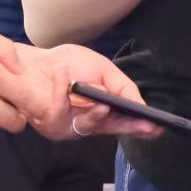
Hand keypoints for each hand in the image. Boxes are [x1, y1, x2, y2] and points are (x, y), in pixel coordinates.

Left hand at [24, 43, 162, 140]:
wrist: (33, 60)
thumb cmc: (68, 64)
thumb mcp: (102, 69)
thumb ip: (121, 86)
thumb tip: (140, 104)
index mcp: (101, 112)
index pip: (123, 122)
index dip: (140, 126)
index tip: (157, 126)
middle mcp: (86, 123)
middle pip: (110, 129)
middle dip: (128, 127)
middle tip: (145, 125)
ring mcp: (67, 125)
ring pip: (87, 125)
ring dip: (96, 113)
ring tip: (104, 104)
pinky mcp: (48, 120)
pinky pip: (59, 108)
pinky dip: (62, 89)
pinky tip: (63, 74)